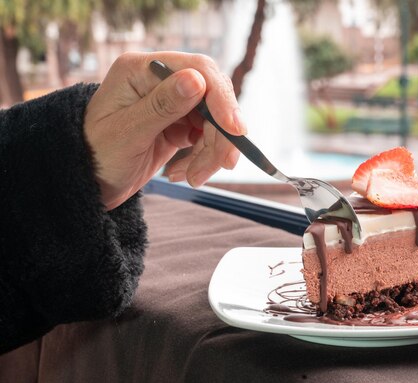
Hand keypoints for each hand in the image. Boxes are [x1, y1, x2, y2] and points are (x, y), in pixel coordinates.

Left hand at [84, 51, 245, 209]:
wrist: (87, 182)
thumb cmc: (95, 155)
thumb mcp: (127, 133)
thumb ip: (162, 106)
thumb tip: (197, 80)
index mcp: (142, 70)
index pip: (197, 70)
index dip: (221, 99)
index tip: (234, 130)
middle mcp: (160, 80)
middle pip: (213, 97)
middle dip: (220, 134)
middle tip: (223, 165)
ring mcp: (172, 102)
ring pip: (215, 121)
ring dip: (212, 152)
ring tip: (193, 178)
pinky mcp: (180, 123)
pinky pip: (207, 137)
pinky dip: (204, 158)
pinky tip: (184, 174)